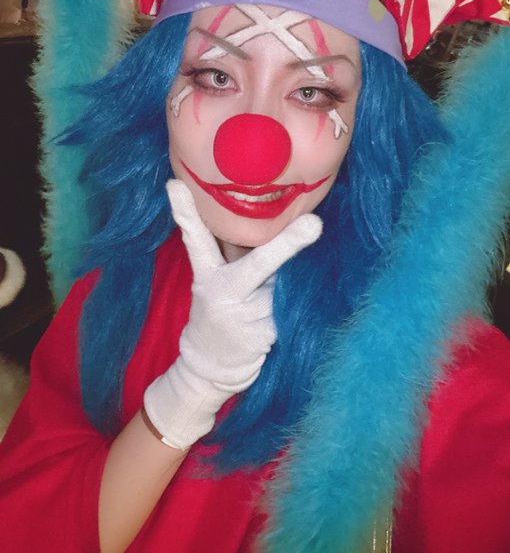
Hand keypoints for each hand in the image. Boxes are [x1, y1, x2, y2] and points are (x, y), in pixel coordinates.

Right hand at [143, 180, 321, 449]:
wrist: (210, 367)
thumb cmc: (222, 311)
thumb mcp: (218, 282)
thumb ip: (237, 255)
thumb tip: (271, 221)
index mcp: (207, 276)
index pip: (196, 240)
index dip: (185, 213)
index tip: (176, 185)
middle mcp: (222, 293)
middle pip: (258, 265)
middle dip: (288, 245)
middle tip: (315, 224)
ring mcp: (244, 318)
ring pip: (284, 288)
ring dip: (295, 284)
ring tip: (284, 294)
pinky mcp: (264, 338)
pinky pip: (293, 310)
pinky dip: (299, 304)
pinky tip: (290, 312)